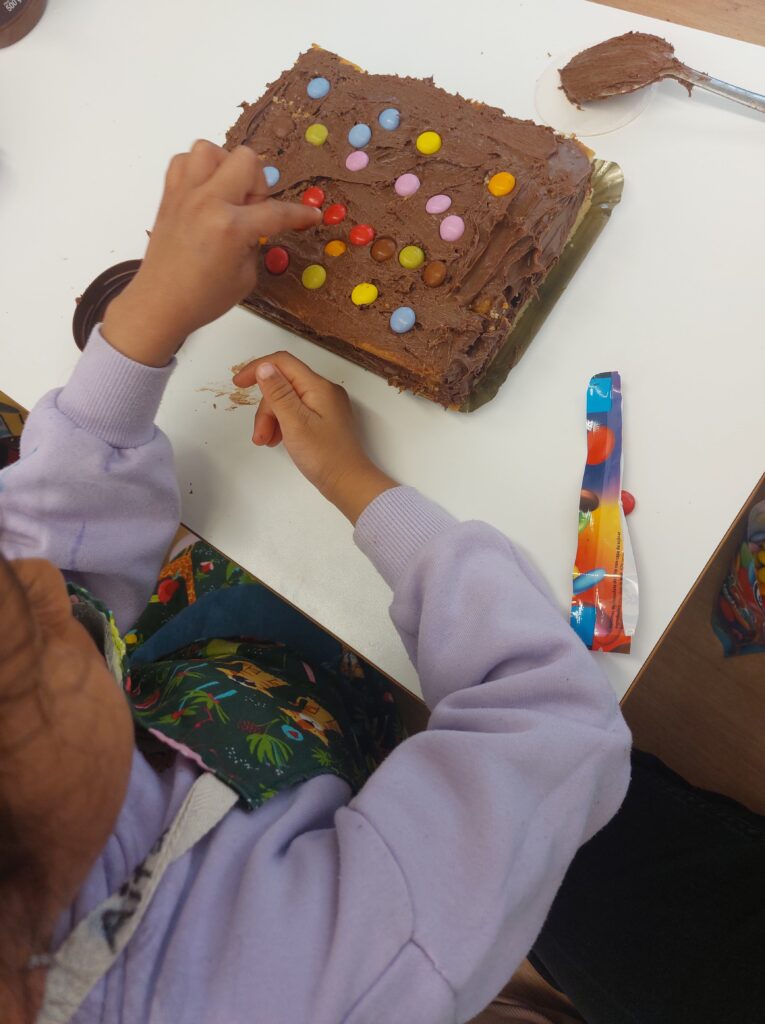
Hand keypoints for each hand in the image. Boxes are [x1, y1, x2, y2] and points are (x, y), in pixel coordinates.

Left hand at [102, 140, 320, 366]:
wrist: (160, 304)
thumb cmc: (202, 298)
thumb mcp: (245, 277)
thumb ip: (254, 242)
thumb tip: (254, 224)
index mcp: (231, 228)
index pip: (276, 213)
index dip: (299, 215)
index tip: (311, 215)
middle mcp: (208, 203)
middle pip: (246, 160)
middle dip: (257, 183)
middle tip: (252, 209)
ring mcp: (185, 195)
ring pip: (209, 149)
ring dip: (225, 167)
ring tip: (226, 194)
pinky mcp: (169, 196)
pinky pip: (183, 161)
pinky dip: (197, 170)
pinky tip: (205, 194)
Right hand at [233, 352, 397, 523]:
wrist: (348, 483)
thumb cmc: (323, 456)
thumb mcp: (295, 422)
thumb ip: (278, 393)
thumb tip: (264, 366)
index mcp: (319, 387)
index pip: (283, 362)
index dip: (258, 368)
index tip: (238, 385)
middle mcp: (324, 391)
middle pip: (283, 385)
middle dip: (266, 408)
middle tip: (258, 435)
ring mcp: (326, 406)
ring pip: (288, 401)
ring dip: (272, 419)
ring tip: (266, 442)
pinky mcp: (325, 420)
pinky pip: (297, 413)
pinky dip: (283, 424)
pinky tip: (277, 441)